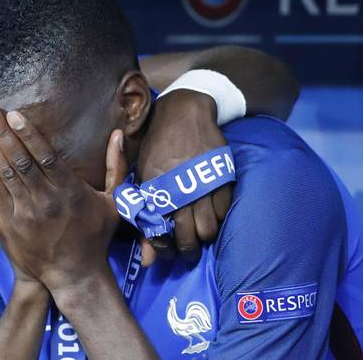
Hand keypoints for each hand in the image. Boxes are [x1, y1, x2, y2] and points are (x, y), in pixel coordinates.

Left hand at [0, 105, 129, 289]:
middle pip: (19, 162)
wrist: (74, 277)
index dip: (28, 135)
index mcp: (71, 193)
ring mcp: (24, 215)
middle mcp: (46, 202)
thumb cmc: (95, 235)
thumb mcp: (114, 202)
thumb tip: (118, 133)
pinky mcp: (7, 226)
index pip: (45, 158)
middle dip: (1, 133)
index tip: (14, 114)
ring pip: (2, 175)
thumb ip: (116, 166)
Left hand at [136, 89, 232, 264]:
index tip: (166, 252)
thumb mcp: (142, 172)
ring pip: (209, 228)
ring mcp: (203, 184)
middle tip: (188, 252)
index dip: (163, 248)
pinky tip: (212, 214)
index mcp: (154, 188)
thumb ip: (143, 207)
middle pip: (188, 236)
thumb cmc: (156, 145)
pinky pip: (224, 211)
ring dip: (204, 235)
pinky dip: (219, 217)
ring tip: (200, 233)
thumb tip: (146, 252)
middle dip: (187, 250)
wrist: (183, 113)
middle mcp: (179, 189)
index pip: (159, 232)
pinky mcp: (222, 177)